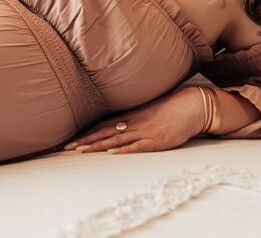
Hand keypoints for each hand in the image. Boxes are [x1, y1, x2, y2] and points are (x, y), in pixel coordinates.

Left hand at [67, 89, 204, 154]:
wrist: (191, 106)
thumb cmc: (170, 109)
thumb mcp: (147, 112)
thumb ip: (133, 118)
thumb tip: (119, 126)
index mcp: (130, 116)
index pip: (104, 126)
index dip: (88, 133)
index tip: (73, 140)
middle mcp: (133, 123)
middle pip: (105, 133)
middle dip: (86, 141)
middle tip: (68, 147)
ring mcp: (144, 132)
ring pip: (116, 140)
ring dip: (98, 146)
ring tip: (82, 151)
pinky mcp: (157, 140)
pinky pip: (137, 146)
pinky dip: (124, 150)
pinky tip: (112, 153)